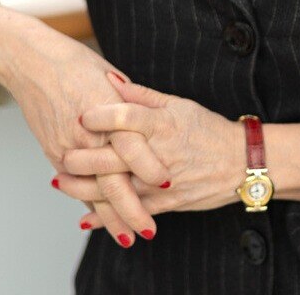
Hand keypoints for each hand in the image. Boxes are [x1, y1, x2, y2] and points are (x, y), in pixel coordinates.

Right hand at [1, 25, 165, 245]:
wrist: (32, 63)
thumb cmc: (75, 64)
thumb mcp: (111, 78)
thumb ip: (130, 104)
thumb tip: (148, 121)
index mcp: (109, 112)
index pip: (133, 148)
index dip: (150, 168)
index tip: (167, 183)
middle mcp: (89, 134)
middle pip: (112, 179)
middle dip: (132, 208)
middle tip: (148, 230)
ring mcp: (68, 146)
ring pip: (92, 190)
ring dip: (109, 216)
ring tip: (128, 236)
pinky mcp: (54, 151)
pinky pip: (74, 183)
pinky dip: (88, 202)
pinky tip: (101, 220)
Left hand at [54, 72, 245, 227]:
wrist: (239, 162)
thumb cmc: (207, 129)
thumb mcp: (178, 105)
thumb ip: (142, 95)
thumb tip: (110, 80)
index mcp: (162, 124)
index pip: (127, 117)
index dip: (101, 115)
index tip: (81, 113)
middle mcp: (159, 154)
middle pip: (115, 157)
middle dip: (83, 158)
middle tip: (61, 153)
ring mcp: (161, 183)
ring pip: (118, 189)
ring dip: (85, 189)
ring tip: (60, 183)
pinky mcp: (166, 205)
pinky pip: (131, 213)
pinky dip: (107, 218)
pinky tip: (85, 220)